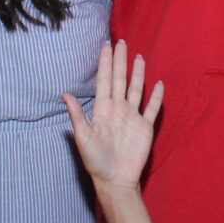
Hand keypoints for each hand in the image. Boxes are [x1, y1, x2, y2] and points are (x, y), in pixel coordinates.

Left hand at [63, 39, 164, 198]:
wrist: (115, 180)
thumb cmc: (96, 161)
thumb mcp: (83, 137)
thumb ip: (76, 115)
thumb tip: (64, 93)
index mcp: (102, 109)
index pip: (104, 80)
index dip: (105, 63)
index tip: (106, 45)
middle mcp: (118, 109)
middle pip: (120, 79)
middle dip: (120, 61)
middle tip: (122, 42)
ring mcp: (132, 117)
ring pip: (136, 89)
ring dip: (138, 74)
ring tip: (140, 57)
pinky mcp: (145, 127)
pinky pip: (152, 108)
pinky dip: (156, 96)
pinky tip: (159, 84)